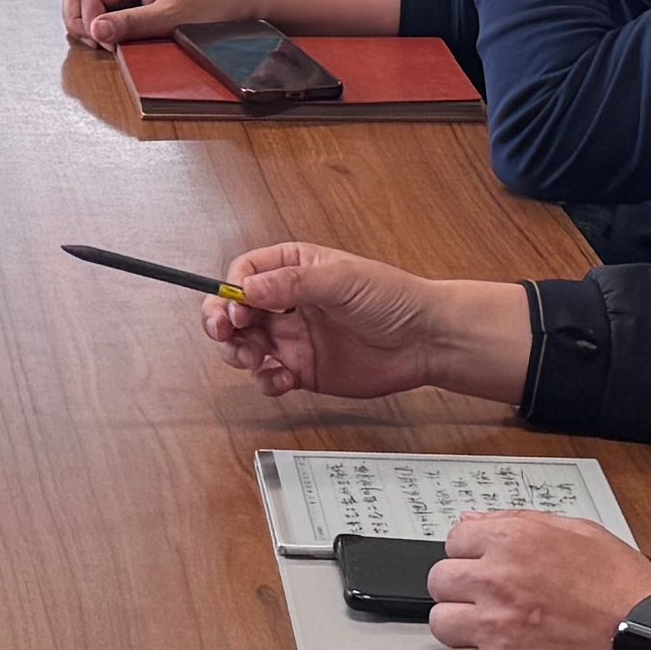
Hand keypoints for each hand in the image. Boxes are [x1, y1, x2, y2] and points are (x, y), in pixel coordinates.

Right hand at [60, 0, 252, 48]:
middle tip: (95, 43)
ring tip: (102, 42)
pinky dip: (100, 22)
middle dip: (78, 19)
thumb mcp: (170, 17)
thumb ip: (131, 23)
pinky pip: (104, 6)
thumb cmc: (211, 3)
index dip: (90, 22)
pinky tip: (113, 37)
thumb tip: (95, 30)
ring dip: (86, 20)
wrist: (237, 3)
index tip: (105, 44)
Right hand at [197, 242, 520, 406]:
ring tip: (256, 359)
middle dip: (223, 324)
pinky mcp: (304, 370)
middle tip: (228, 335)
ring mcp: (294, 338)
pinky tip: (281, 379)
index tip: (236, 308)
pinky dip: (266, 380)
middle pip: (236, 312)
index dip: (232, 292)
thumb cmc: (394, 298)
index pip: (245, 274)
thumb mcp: (341, 280)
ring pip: (245, 345)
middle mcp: (289, 303)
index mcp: (295, 268)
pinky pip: (269, 376)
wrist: (427, 341)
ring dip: (240, 354)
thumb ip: (292, 283)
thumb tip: (247, 288)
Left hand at [425, 510, 650, 649]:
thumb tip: (475, 523)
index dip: (471, 554)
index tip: (484, 566)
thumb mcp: (580, 532)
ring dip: (463, 627)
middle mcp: (494, 581)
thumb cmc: (625, 589)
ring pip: (441, 625)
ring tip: (496, 631)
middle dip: (461, 588)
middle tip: (489, 599)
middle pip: (439, 582)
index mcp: (512, 541)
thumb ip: (521, 522)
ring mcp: (493, 629)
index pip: (453, 540)